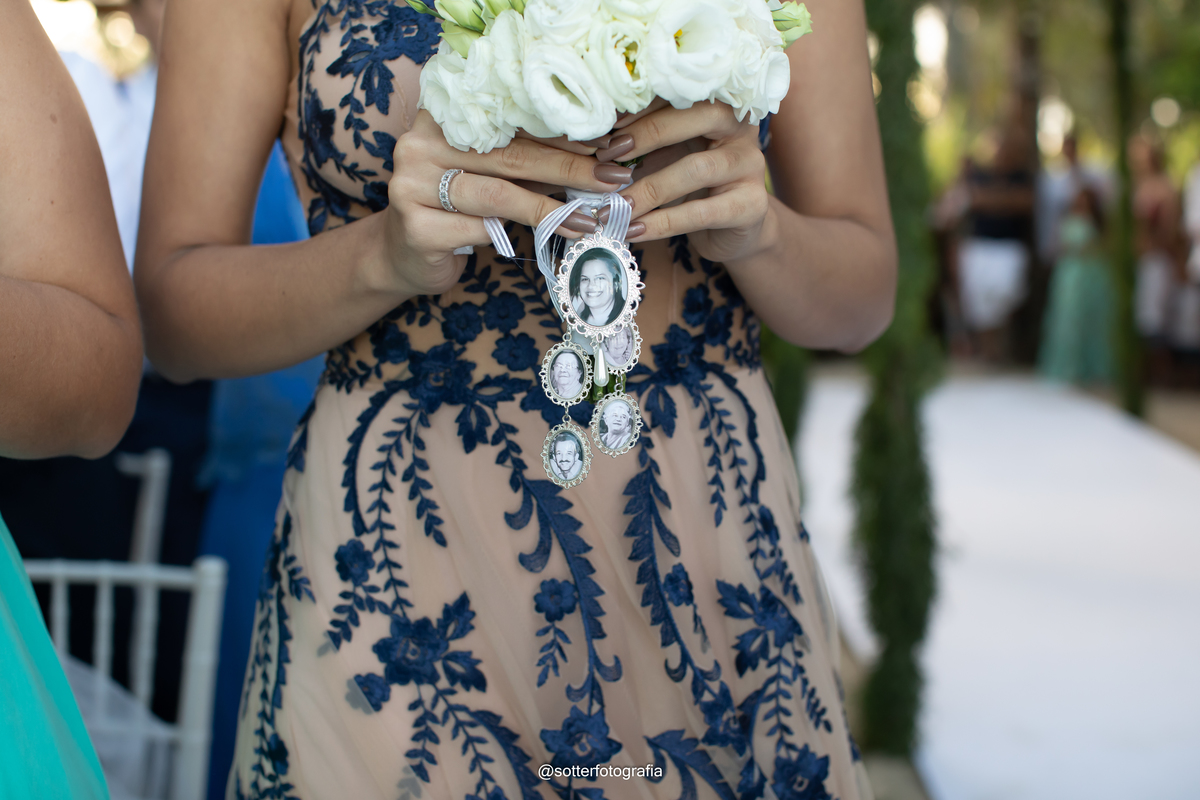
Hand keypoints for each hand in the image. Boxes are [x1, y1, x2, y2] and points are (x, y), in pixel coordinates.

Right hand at [378, 111, 634, 296]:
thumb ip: (527, 159)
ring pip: (498, 193)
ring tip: (590, 218)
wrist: (403, 254)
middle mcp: (419, 143)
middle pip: (510, 155)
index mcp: (440, 115)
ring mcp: (412, 185)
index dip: (561, 134)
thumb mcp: (490, 174)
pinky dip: (521, 234)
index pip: (511, 119)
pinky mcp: (416, 227)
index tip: (606, 145)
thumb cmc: (457, 208)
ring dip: (552, 208)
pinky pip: (481, 229)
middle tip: (612, 179)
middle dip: (568, 169)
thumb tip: (597, 155)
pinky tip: (552, 239)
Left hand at [600, 102, 771, 263]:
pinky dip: (663, 222)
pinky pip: (703, 212)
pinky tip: (634, 229)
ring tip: (615, 207)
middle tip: (607, 155)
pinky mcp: (752, 205)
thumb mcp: (667, 155)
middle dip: (648, 133)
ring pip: (698, 169)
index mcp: (719, 104)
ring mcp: (750, 165)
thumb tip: (593, 140)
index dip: (641, 105)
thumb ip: (643, 143)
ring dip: (649, 188)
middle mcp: (741, 128)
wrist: (733, 230)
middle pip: (699, 116)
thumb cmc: (692, 185)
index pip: (681, 91)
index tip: (603, 122)